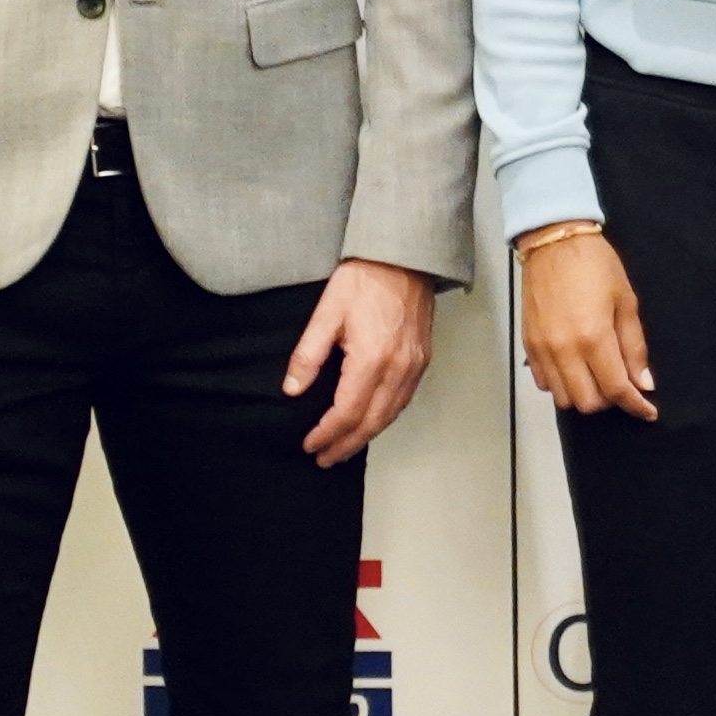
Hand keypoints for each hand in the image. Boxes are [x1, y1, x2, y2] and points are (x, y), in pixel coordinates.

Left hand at [285, 258, 438, 465]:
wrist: (406, 256)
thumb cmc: (366, 278)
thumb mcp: (327, 311)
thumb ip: (308, 354)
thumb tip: (293, 388)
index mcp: (371, 358)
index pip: (346, 412)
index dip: (326, 433)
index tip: (310, 444)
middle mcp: (398, 368)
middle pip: (371, 422)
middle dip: (346, 444)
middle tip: (325, 459)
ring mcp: (414, 364)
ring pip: (391, 414)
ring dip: (367, 436)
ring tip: (345, 448)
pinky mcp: (423, 358)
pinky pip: (404, 399)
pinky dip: (386, 417)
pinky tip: (372, 421)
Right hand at [520, 227, 655, 421]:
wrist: (555, 242)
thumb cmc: (597, 266)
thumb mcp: (626, 301)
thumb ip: (634, 346)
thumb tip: (644, 383)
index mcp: (594, 338)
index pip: (616, 389)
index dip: (635, 405)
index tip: (648, 411)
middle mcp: (564, 350)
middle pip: (588, 402)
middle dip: (610, 400)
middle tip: (623, 385)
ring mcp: (542, 350)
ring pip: (563, 399)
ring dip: (585, 395)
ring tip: (599, 376)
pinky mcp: (528, 346)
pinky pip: (545, 383)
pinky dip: (562, 385)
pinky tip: (575, 368)